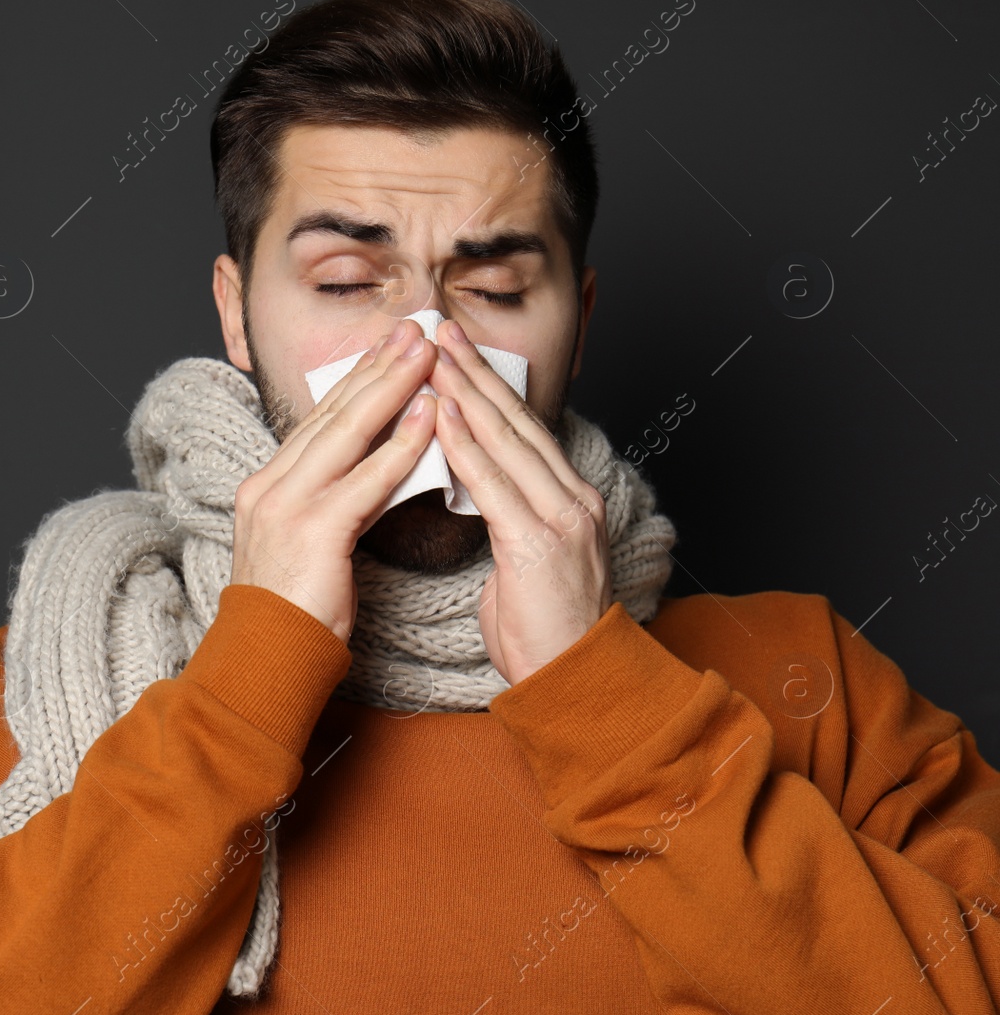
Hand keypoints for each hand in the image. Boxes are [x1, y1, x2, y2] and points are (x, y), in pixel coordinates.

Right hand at [232, 318, 437, 642]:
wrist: (266, 659)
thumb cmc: (295, 611)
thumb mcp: (306, 543)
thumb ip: (331, 500)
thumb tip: (371, 468)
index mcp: (266, 485)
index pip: (319, 419)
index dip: (358, 378)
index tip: (389, 346)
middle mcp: (270, 485)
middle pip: (332, 413)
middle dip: (376, 367)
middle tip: (413, 330)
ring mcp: (286, 505)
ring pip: (347, 434)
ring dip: (392, 389)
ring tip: (427, 356)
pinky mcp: (312, 531)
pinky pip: (366, 480)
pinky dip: (400, 446)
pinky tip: (428, 419)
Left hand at [429, 319, 611, 684]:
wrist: (579, 684)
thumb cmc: (546, 633)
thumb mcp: (525, 564)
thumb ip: (508, 523)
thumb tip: (480, 499)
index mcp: (570, 499)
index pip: (523, 429)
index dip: (489, 386)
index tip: (457, 353)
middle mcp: (572, 497)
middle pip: (516, 420)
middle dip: (476, 370)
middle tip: (441, 329)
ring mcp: (561, 517)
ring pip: (507, 439)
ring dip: (466, 391)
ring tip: (435, 355)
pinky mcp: (540, 542)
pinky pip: (495, 482)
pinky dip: (467, 444)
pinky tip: (444, 414)